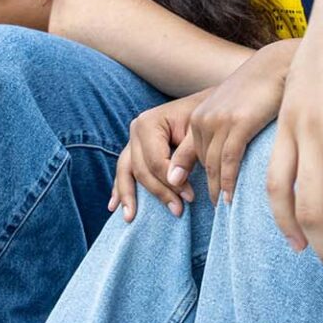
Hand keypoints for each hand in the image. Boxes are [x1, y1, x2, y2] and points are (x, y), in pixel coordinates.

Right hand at [111, 91, 205, 221]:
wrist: (208, 104)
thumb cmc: (205, 119)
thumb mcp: (198, 134)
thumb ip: (186, 155)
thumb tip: (173, 181)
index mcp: (149, 122)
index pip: (155, 160)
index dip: (171, 181)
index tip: (190, 197)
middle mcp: (136, 129)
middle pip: (141, 169)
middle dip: (158, 192)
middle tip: (177, 211)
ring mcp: (133, 139)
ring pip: (126, 171)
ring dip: (128, 196)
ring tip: (129, 217)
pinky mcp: (135, 148)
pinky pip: (124, 170)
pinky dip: (120, 187)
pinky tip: (114, 205)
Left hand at [179, 39, 300, 206]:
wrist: (278, 64)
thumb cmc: (260, 90)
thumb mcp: (232, 111)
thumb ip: (220, 134)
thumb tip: (220, 165)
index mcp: (198, 116)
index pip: (190, 157)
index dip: (196, 180)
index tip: (204, 198)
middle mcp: (203, 118)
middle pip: (200, 164)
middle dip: (205, 188)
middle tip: (214, 210)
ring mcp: (220, 120)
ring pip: (212, 165)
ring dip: (216, 190)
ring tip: (223, 208)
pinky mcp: (239, 122)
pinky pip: (229, 161)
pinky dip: (228, 182)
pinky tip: (231, 197)